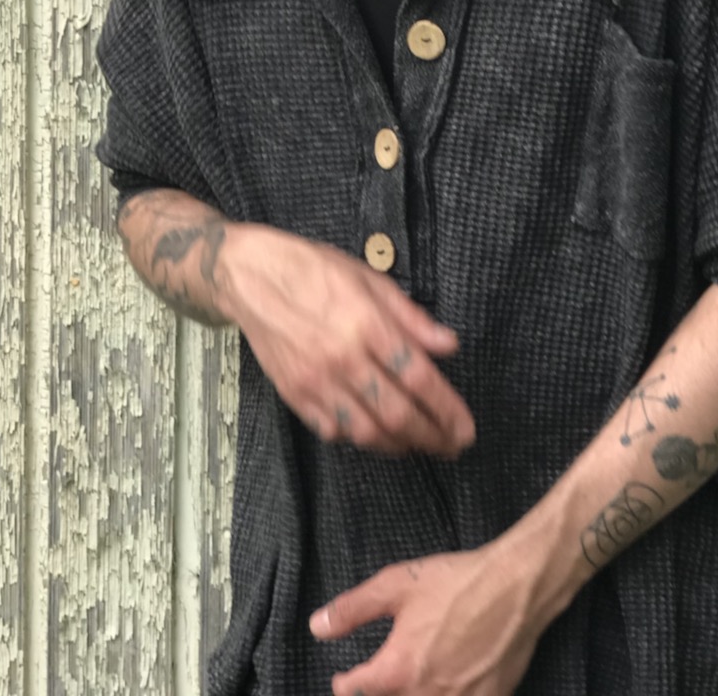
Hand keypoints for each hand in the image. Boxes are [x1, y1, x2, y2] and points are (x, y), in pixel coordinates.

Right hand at [220, 225, 474, 456]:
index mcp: (368, 324)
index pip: (419, 378)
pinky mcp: (295, 394)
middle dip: (431, 437)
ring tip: (418, 445)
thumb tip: (449, 345)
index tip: (465, 428)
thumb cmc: (315, 271)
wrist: (252, 278)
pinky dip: (358, 439)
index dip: (447, 409)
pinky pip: (333, 430)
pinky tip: (374, 434)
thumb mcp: (370, 279)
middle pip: (397, 413)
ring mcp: (317, 381)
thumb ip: (411, 317)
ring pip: (366, 431)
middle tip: (452, 447)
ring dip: (398, 445)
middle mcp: (344, 358)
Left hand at [310, 547, 542, 695]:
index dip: (344, 686)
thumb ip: (353, 609)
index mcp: (399, 669)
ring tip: (411, 682)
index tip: (341, 680)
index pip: (356, 691)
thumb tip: (317, 626)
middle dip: (378, 695)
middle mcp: (426, 694)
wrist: (516, 586)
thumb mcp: (398, 584)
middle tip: (378, 683)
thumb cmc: (457, 582)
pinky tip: (447, 686)